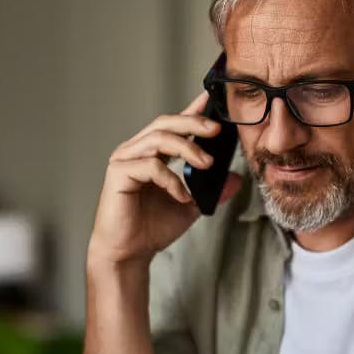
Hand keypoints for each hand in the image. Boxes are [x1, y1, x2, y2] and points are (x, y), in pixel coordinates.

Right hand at [87, 92, 242, 268]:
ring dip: (186, 148)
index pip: (173, 124)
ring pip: (157, 139)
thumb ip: (211, 191)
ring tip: (206, 164)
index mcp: (150, 153)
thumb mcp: (191, 206)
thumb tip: (235, 179)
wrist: (129, 254)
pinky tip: (182, 195)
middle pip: (164, 123)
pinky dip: (171, 179)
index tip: (212, 98)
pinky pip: (150, 166)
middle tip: (216, 130)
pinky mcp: (118, 174)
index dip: (192, 110)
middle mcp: (135, 151)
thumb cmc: (151, 229)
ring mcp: (124, 160)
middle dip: (193, 123)